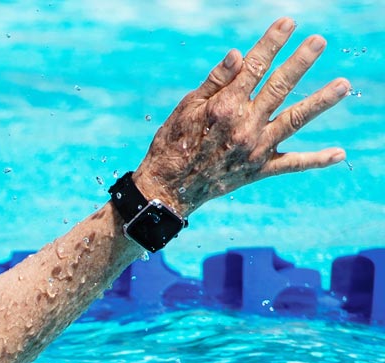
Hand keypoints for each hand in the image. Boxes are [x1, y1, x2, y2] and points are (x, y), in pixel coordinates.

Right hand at [134, 17, 350, 217]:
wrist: (167, 190)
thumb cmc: (172, 144)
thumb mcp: (186, 108)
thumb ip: (215, 81)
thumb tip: (238, 55)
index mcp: (225, 106)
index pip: (254, 67)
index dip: (272, 43)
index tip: (288, 23)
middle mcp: (245, 125)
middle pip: (280, 87)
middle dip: (300, 62)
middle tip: (319, 41)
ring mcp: (255, 148)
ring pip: (294, 120)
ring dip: (320, 101)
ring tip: (343, 85)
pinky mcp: (259, 170)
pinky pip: (291, 164)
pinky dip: (316, 160)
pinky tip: (339, 154)